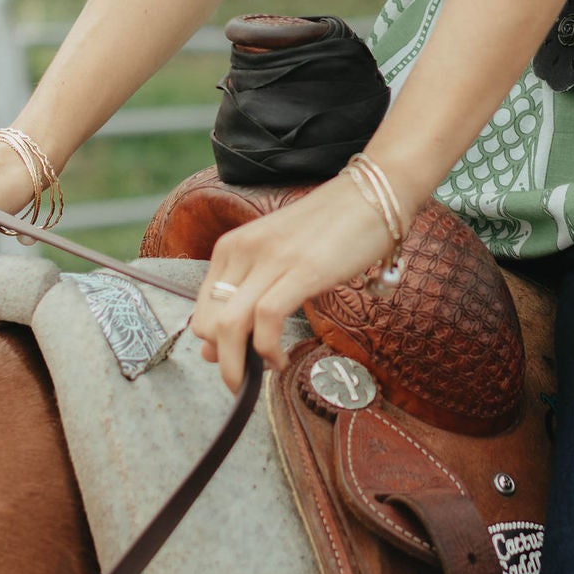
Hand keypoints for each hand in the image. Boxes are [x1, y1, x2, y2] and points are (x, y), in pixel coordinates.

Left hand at [189, 171, 413, 392]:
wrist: (372, 193)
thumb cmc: (330, 229)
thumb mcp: (279, 259)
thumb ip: (248, 296)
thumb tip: (216, 347)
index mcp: (232, 247)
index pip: (201, 308)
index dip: (212, 344)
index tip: (232, 362)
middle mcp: (243, 250)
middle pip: (209, 322)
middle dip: (222, 361)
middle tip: (244, 380)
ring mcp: (271, 259)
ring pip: (230, 325)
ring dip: (238, 365)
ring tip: (258, 377)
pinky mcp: (302, 270)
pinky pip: (267, 318)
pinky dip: (267, 349)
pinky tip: (280, 359)